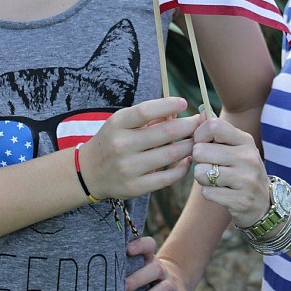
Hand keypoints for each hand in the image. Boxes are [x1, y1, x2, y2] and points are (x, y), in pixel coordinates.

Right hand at [80, 97, 199, 199]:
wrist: (89, 172)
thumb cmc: (113, 140)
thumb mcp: (122, 123)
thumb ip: (148, 117)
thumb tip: (179, 110)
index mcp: (118, 124)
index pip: (146, 111)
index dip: (168, 105)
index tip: (184, 102)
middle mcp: (121, 145)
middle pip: (165, 132)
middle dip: (189, 126)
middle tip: (201, 122)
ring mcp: (128, 168)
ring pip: (171, 155)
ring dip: (189, 146)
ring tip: (197, 140)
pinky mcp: (135, 187)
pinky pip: (167, 178)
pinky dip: (182, 168)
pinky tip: (187, 160)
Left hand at [126, 235, 189, 290]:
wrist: (174, 283)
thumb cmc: (145, 277)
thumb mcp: (138, 268)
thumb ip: (123, 267)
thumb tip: (95, 271)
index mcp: (150, 259)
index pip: (149, 245)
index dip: (140, 246)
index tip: (127, 250)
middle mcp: (162, 270)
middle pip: (155, 269)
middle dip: (137, 279)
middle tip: (120, 288)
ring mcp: (172, 286)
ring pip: (162, 289)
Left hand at [192, 118, 269, 227]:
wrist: (264, 203)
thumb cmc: (242, 170)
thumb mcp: (235, 147)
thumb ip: (217, 130)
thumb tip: (201, 111)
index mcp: (245, 140)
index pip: (213, 126)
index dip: (199, 135)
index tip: (201, 143)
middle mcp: (248, 157)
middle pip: (201, 151)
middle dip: (198, 160)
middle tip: (209, 165)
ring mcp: (246, 179)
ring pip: (201, 172)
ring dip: (202, 178)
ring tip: (215, 179)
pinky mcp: (241, 200)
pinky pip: (207, 192)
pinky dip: (209, 193)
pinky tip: (221, 193)